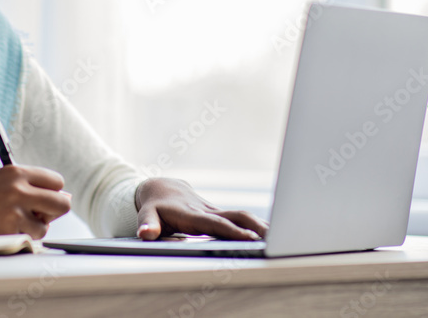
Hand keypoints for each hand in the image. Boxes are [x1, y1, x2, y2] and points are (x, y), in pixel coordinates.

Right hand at [0, 165, 70, 241]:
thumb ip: (28, 187)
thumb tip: (65, 197)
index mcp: (15, 172)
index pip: (56, 181)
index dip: (52, 192)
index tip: (43, 199)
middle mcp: (18, 189)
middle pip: (61, 203)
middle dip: (54, 211)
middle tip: (40, 215)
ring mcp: (13, 213)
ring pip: (45, 226)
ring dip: (33, 228)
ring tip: (9, 223)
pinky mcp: (7, 234)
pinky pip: (29, 240)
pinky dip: (20, 239)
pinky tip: (1, 231)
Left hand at [134, 177, 267, 240]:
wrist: (160, 188)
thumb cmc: (153, 206)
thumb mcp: (146, 215)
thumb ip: (148, 226)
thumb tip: (146, 234)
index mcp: (191, 214)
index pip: (215, 224)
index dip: (232, 231)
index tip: (250, 239)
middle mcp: (206, 210)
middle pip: (235, 217)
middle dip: (255, 227)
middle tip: (275, 238)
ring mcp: (214, 210)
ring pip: (241, 216)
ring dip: (261, 226)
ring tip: (282, 237)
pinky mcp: (219, 213)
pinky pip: (240, 218)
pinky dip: (256, 225)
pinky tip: (271, 234)